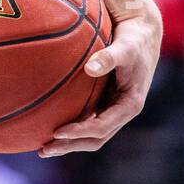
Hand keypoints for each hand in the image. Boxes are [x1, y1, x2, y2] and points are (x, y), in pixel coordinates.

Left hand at [38, 2, 162, 156]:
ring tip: (42, 147)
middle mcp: (121, 112)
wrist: (142, 34)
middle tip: (43, 150)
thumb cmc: (134, 40)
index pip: (101, 127)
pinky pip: (86, 119)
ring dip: (68, 142)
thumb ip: (109, 57)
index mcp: (129, 105)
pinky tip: (49, 125)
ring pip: (89, 134)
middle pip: (94, 139)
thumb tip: (90, 67)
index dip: (79, 132)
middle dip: (70, 146)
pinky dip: (70, 126)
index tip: (57, 132)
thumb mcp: (126, 47)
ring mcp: (112, 108)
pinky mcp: (104, 101)